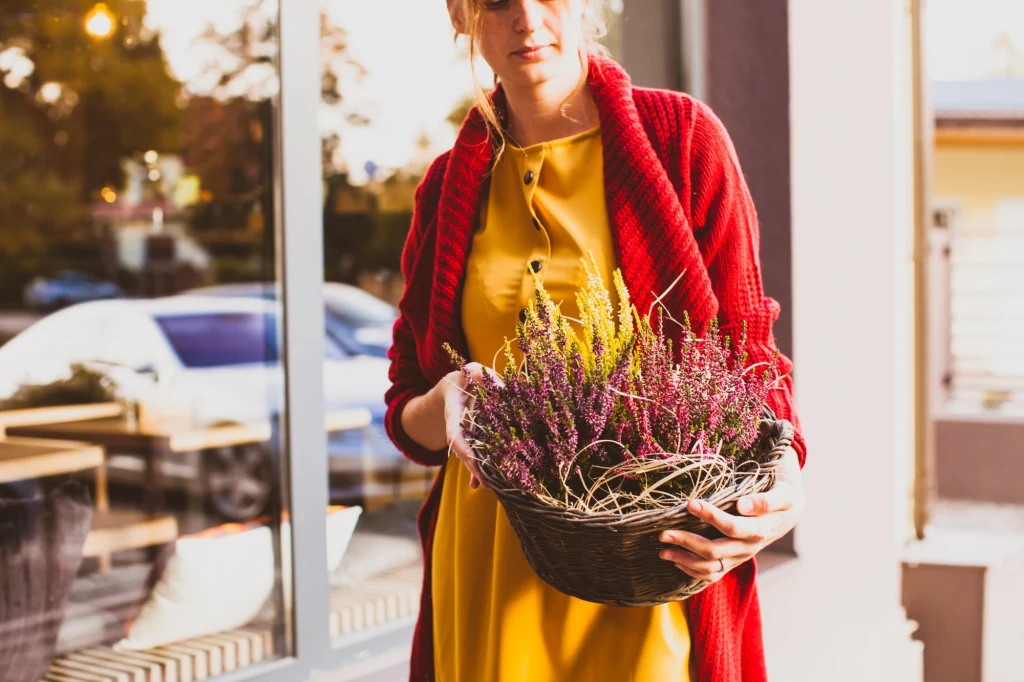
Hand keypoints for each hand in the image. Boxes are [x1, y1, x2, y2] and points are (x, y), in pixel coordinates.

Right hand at [440, 362, 503, 488]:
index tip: (474, 462)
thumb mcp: (472, 371)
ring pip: (469, 456)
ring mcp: (466, 434)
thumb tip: (503, 389)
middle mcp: (457, 427)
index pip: (455, 434)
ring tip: (489, 487)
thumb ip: (482, 376)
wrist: (456, 385)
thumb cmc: (465, 377)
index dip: (463, 449)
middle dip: (473, 468)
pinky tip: (484, 483)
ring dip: (477, 472)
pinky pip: (476, 454)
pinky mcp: (474, 438)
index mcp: (453, 413)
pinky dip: (479, 468)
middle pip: (463, 452)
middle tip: (487, 484)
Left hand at [658, 446, 803, 582]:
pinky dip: (692, 572)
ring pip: (710, 567)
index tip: (689, 503)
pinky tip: (676, 561)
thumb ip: (765, 500)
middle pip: (713, 551)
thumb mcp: (783, 495)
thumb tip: (742, 505)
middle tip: (663, 533)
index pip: (731, 527)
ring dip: (684, 560)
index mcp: (759, 531)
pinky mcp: (733, 561)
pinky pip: (712, 575)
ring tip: (662, 551)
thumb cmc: (783, 498)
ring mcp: (740, 558)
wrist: (789, 513)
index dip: (710, 516)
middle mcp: (748, 548)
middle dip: (686, 542)